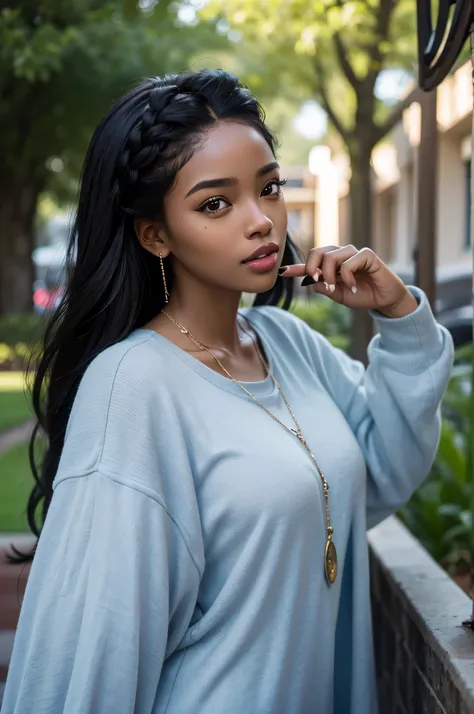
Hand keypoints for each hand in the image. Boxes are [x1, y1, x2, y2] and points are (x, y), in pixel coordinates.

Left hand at [279, 245, 417, 317]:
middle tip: (318, 281)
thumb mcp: (338, 295)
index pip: (311, 263)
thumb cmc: (362, 295)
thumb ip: (324, 287)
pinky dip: (347, 277)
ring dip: (330, 275)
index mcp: (331, 264)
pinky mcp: (366, 255)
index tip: (282, 272)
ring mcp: (353, 253)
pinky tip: (353, 287)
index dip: (296, 267)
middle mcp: (340, 255)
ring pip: (331, 257)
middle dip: (313, 268)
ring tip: (337, 288)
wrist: (383, 300)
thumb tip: (311, 281)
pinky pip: (348, 263)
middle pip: (317, 252)